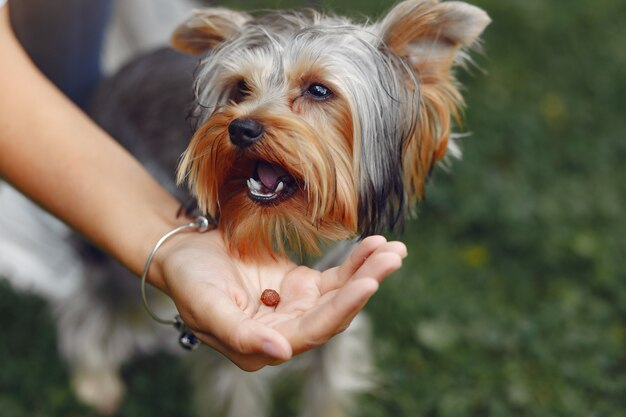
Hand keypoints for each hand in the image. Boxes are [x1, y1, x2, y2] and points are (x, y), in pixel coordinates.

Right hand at [155, 231, 406, 370]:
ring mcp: (297, 307)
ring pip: (342, 294)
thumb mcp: (207, 307)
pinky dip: (356, 262)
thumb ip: (240, 334)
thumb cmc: (188, 280)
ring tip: (393, 250)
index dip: (342, 309)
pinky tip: (376, 245)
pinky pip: (336, 277)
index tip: (368, 283)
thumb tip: (280, 354)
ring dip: (369, 272)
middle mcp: (286, 332)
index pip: (312, 331)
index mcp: (263, 346)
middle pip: (336, 313)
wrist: (185, 251)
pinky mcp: (302, 286)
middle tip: (392, 258)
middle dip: (366, 284)